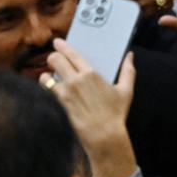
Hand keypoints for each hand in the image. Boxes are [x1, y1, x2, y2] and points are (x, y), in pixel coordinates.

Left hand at [45, 40, 134, 155]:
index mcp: (91, 74)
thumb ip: (128, 71)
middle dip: (53, 57)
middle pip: (54, 59)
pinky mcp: (59, 102)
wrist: (103, 134)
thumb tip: (130, 56)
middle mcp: (75, 80)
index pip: (70, 53)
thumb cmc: (116, 113)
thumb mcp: (126, 91)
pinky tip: (52, 86)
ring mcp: (65, 91)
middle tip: (55, 59)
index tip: (57, 42)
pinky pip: (46, 87)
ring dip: (48, 73)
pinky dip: (47, 85)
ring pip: (46, 74)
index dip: (61, 46)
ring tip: (53, 76)